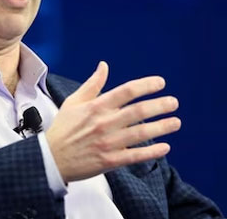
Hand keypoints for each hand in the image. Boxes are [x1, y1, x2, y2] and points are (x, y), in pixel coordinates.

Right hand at [46, 61, 180, 182]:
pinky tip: (165, 147)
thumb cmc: (63, 128)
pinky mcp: (109, 160)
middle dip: (160, 105)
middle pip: (139, 111)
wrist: (51, 158)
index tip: (161, 83)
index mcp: (96, 106)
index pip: (127, 91)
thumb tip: (104, 66)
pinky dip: (151, 152)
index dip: (146, 85)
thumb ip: (92, 84)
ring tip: (176, 122)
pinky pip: (135, 155)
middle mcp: (104, 123)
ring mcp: (108, 142)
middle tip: (173, 102)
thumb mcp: (73, 101)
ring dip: (161, 127)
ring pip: (140, 133)